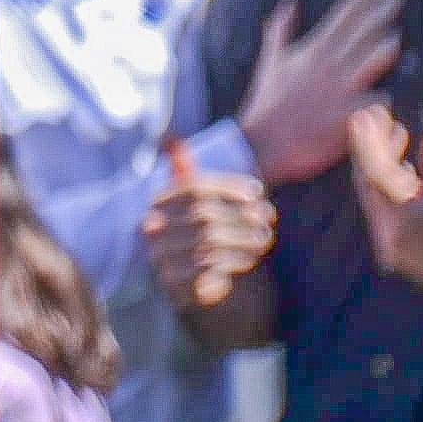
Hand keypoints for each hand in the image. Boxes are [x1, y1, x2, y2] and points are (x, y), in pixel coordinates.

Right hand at [143, 160, 276, 310]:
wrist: (196, 286)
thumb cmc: (200, 234)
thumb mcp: (195, 202)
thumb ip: (184, 171)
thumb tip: (169, 135)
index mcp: (157, 203)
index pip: (193, 187)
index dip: (228, 187)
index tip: (258, 191)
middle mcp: (153, 228)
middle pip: (204, 215)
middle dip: (242, 215)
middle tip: (269, 216)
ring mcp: (162, 256)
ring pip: (209, 241)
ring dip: (244, 238)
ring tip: (265, 237)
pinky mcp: (176, 283)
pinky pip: (209, 268)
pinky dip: (235, 261)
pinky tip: (252, 259)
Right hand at [236, 0, 402, 184]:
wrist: (263, 141)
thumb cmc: (268, 101)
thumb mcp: (271, 59)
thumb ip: (281, 27)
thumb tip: (290, 1)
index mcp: (313, 49)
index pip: (346, 12)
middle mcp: (330, 64)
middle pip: (363, 29)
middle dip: (384, 7)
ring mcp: (341, 89)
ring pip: (372, 59)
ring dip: (387, 45)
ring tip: (400, 32)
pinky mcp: (349, 116)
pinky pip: (377, 101)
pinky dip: (387, 95)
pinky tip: (400, 89)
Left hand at [350, 105, 422, 311]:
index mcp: (401, 217)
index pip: (372, 170)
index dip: (367, 139)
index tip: (366, 112)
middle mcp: (388, 231)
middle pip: (369, 180)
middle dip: (373, 146)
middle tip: (380, 115)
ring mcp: (390, 243)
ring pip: (376, 194)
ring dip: (384, 164)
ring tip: (398, 133)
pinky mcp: (398, 250)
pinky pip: (384, 209)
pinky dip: (391, 186)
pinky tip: (408, 169)